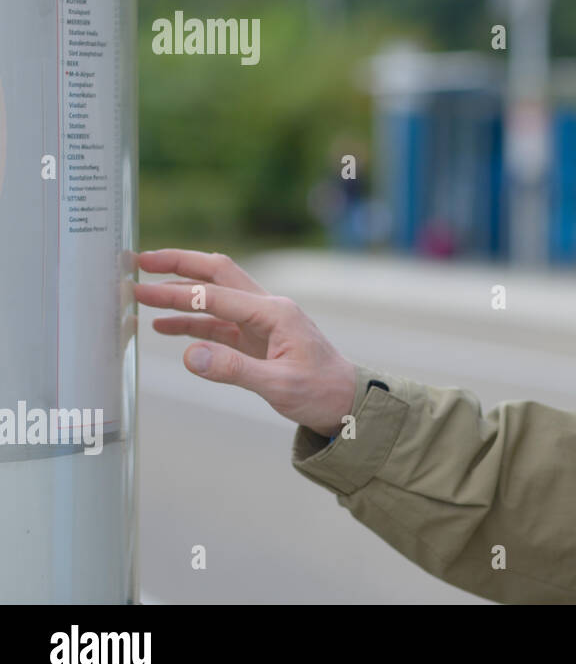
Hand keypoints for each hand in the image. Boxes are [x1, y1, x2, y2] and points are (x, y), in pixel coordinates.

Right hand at [133, 249, 357, 437]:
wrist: (345, 401)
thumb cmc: (320, 391)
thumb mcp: (278, 385)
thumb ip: (233, 369)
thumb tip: (188, 354)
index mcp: (275, 313)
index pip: (217, 295)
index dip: (178, 291)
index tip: (143, 286)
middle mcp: (268, 309)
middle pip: (218, 275)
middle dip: (179, 265)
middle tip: (141, 262)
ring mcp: (261, 322)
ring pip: (214, 298)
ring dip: (180, 295)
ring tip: (140, 294)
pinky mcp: (256, 338)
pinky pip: (218, 323)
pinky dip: (191, 322)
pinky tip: (164, 326)